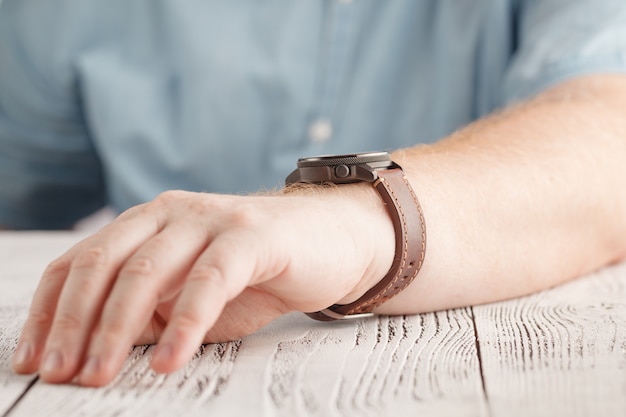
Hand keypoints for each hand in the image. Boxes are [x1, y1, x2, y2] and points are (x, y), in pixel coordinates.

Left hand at [12, 187, 393, 385]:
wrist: (330, 241)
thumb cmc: (258, 272)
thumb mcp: (191, 297)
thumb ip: (148, 312)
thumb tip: (96, 348)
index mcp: (148, 222)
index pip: (81, 261)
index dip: (50, 311)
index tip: (34, 359)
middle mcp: (172, 213)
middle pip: (104, 264)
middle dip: (73, 324)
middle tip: (61, 374)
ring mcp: (211, 219)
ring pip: (147, 271)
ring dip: (116, 328)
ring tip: (99, 376)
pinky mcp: (251, 236)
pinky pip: (208, 280)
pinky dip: (185, 324)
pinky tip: (171, 362)